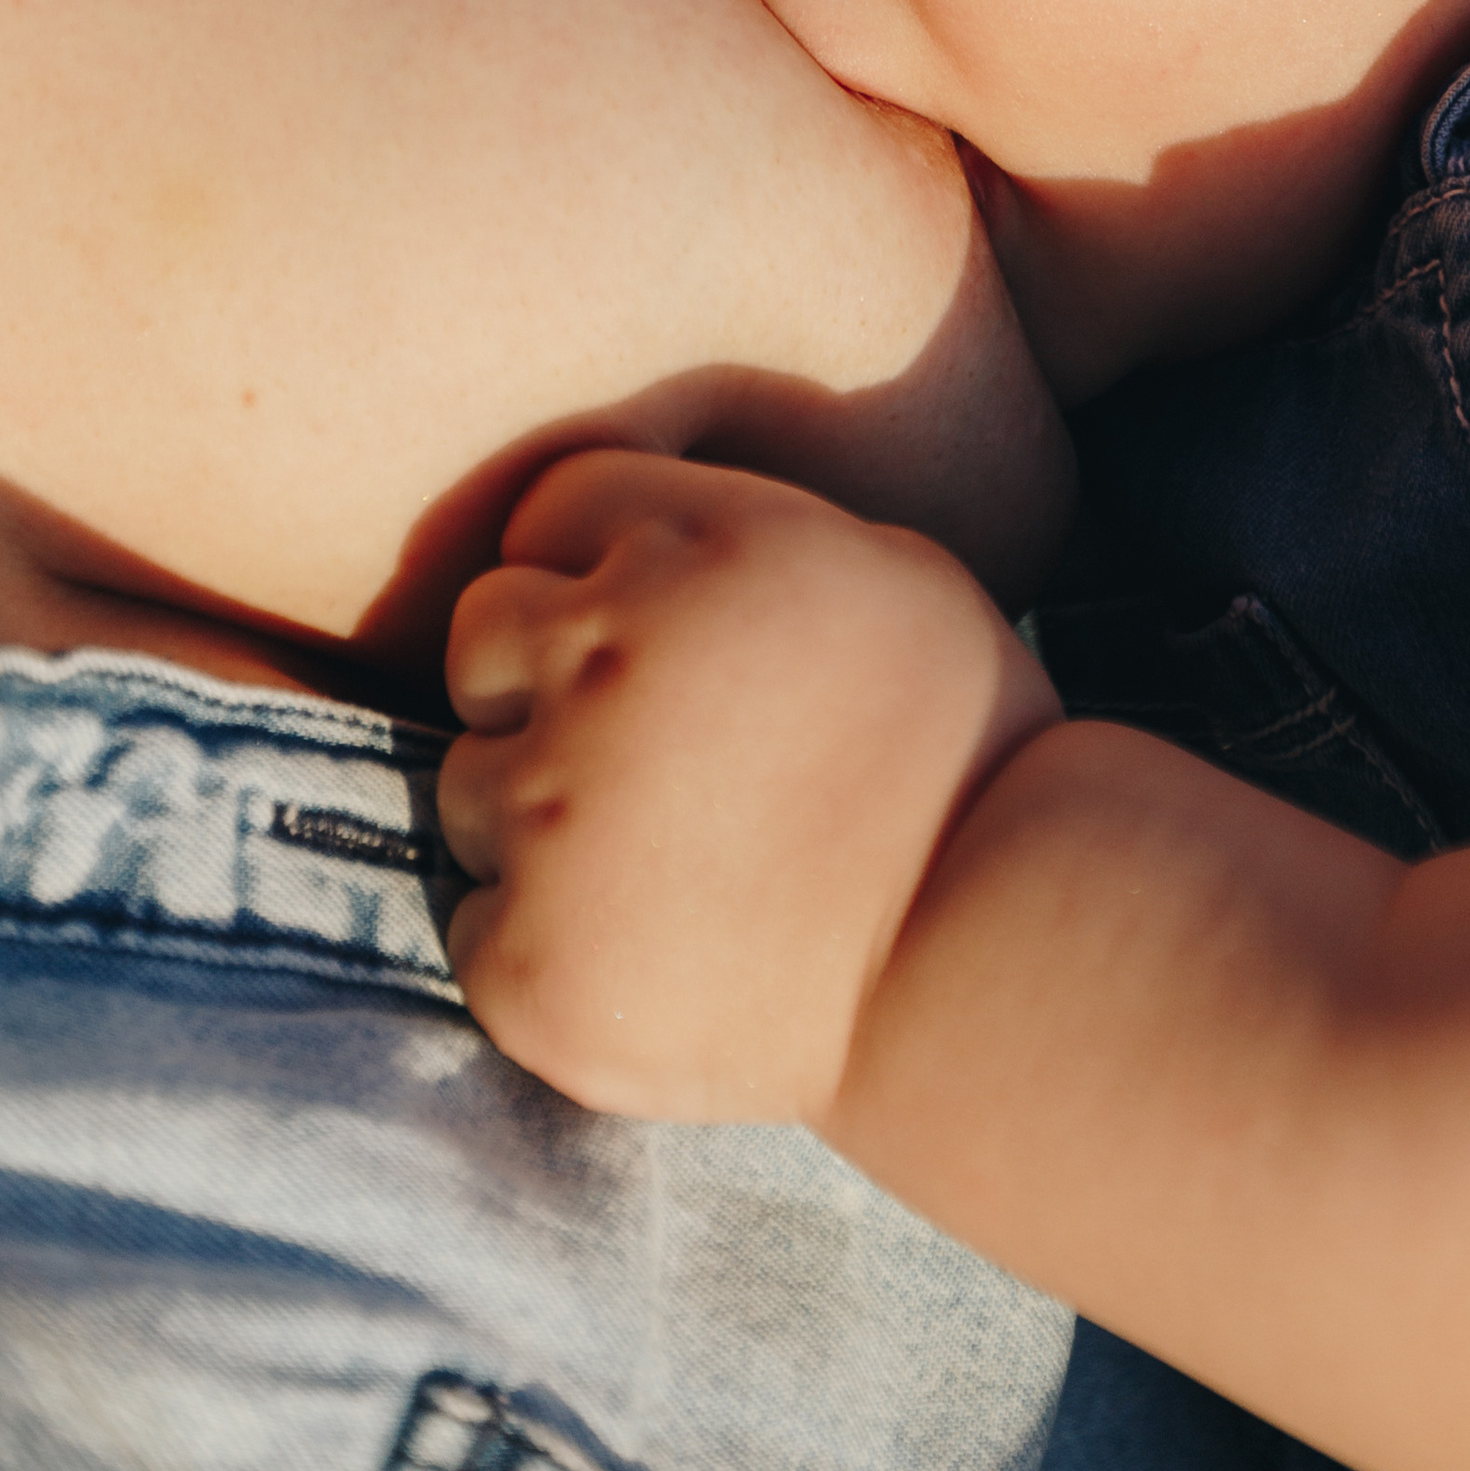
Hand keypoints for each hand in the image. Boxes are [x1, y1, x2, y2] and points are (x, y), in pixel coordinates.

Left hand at [438, 449, 1059, 1125]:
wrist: (999, 960)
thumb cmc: (969, 762)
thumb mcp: (888, 574)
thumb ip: (735, 536)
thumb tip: (633, 536)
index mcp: (691, 552)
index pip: (550, 510)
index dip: (595, 569)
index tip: (652, 638)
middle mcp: (603, 660)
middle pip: (484, 636)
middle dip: (542, 683)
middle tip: (650, 757)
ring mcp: (552, 814)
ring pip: (470, 786)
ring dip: (542, 818)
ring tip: (669, 868)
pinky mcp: (530, 959)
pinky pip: (478, 923)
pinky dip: (546, 942)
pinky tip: (656, 952)